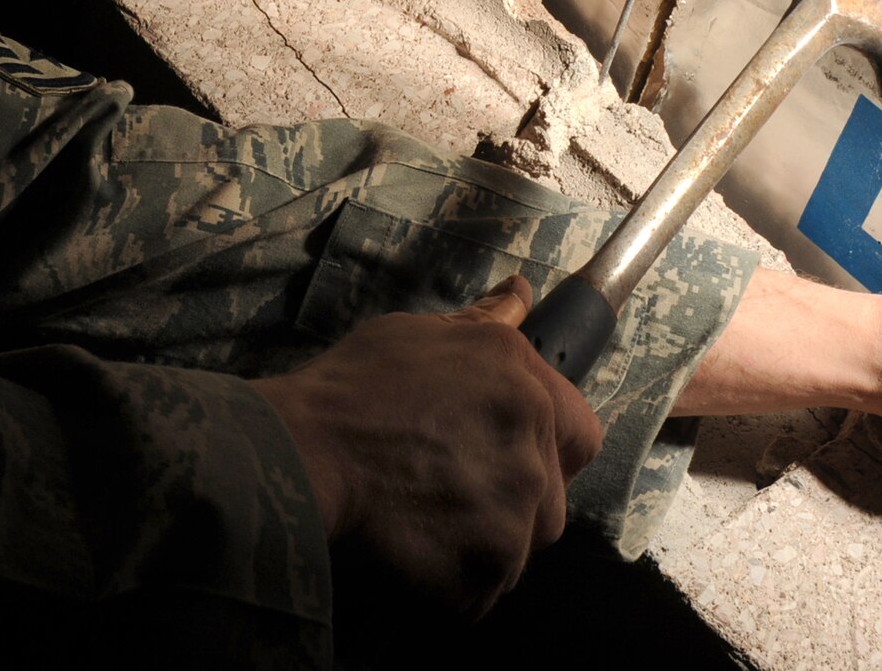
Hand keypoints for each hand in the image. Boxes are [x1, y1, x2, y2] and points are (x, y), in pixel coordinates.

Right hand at [252, 274, 602, 618]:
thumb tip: (520, 294)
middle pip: (551, 496)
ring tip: (423, 523)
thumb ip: (484, 323)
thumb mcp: (417, 335)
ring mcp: (516, 507)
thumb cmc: (350, 389)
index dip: (546, 450)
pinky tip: (410, 552)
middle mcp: (533, 440)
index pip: (580, 432)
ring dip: (483, 544)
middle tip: (446, 493)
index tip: (501, 458)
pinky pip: (485, 587)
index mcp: (523, 380)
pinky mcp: (491, 564)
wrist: (301, 453)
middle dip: (510, 503)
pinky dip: (453, 582)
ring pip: (520, 545)